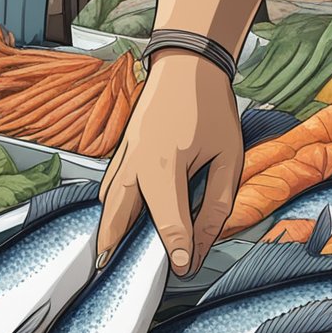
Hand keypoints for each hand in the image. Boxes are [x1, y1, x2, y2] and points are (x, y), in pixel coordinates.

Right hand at [97, 50, 242, 276]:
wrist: (188, 62)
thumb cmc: (211, 106)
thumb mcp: (228, 157)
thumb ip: (216, 204)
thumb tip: (203, 243)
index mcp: (164, 166)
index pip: (169, 221)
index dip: (177, 250)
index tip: (182, 269)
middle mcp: (136, 163)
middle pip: (119, 213)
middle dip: (113, 243)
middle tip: (104, 270)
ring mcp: (125, 153)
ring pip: (109, 199)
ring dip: (107, 225)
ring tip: (103, 252)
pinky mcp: (124, 146)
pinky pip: (110, 182)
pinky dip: (108, 203)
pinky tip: (111, 216)